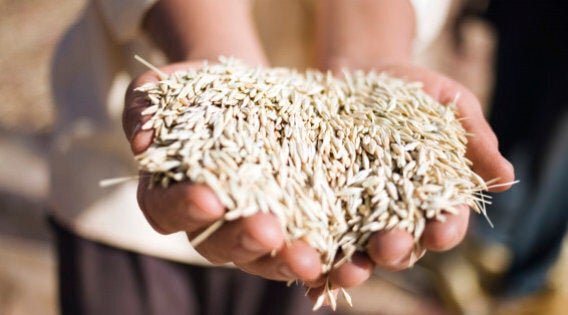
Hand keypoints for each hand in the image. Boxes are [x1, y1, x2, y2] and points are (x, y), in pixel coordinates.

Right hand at [123, 61, 374, 304]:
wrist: (249, 89)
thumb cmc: (201, 90)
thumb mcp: (170, 87)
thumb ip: (147, 108)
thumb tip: (141, 140)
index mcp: (173, 195)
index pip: (167, 210)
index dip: (184, 208)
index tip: (209, 198)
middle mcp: (213, 223)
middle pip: (221, 245)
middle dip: (244, 240)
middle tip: (268, 232)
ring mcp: (257, 227)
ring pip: (268, 257)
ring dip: (289, 260)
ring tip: (312, 259)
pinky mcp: (298, 223)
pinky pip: (312, 245)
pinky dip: (330, 257)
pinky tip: (350, 258)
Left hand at [317, 61, 514, 286]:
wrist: (361, 73)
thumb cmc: (414, 89)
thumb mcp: (450, 104)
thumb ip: (475, 139)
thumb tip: (507, 178)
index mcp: (434, 197)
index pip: (446, 222)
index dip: (445, 229)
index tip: (440, 230)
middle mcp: (398, 215)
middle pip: (403, 246)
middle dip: (398, 249)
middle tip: (389, 246)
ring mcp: (358, 215)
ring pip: (360, 251)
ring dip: (356, 265)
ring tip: (347, 267)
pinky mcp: (324, 207)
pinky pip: (321, 236)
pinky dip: (317, 255)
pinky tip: (308, 266)